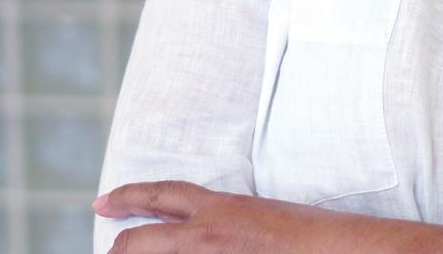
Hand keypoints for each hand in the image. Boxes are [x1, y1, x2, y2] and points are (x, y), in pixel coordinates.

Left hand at [95, 180, 357, 253]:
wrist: (339, 249)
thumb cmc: (313, 236)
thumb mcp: (262, 215)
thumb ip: (227, 221)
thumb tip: (199, 234)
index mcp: (222, 208)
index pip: (161, 195)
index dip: (127, 197)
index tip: (103, 202)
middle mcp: (208, 234)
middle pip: (139, 241)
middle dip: (117, 249)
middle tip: (108, 253)